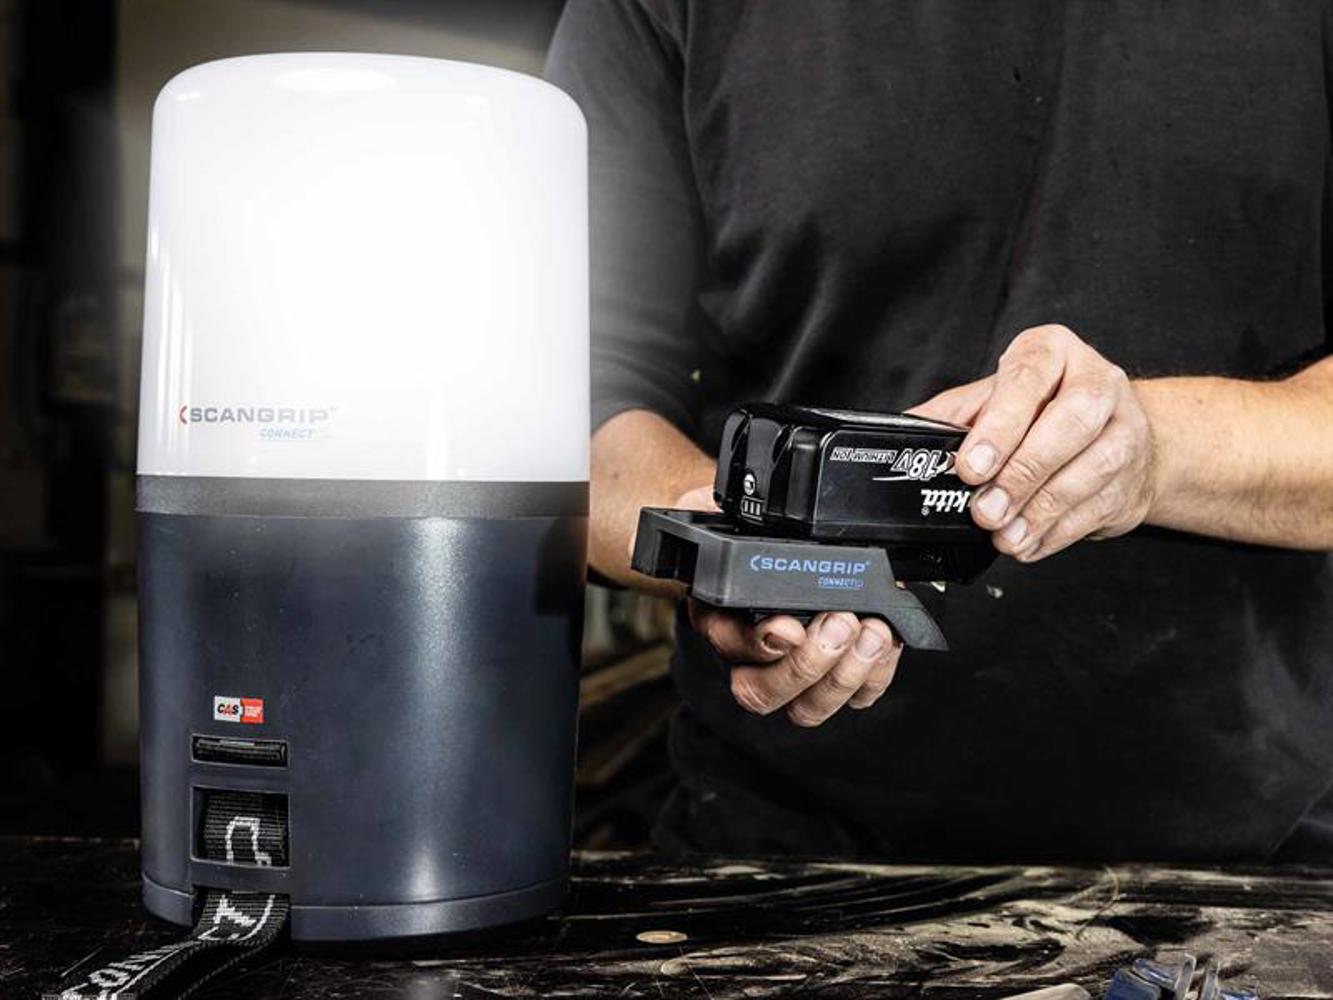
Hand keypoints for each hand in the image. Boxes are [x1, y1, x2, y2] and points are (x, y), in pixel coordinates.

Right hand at [665, 485, 902, 724]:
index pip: (728, 645)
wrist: (771, 532)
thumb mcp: (732, 513)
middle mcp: (749, 653)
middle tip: (839, 622)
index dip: (760, 642)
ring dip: (845, 676)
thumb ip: (729, 522)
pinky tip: (885, 640)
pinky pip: (852, 697)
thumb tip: (748, 532)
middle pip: (761, 693)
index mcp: (719, 613)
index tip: (790, 626)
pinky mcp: (836, 673)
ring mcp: (792, 669)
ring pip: (805, 708)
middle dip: (808, 664)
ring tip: (870, 633)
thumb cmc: (749, 526)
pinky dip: (876, 675)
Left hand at [912, 324, 1156, 560]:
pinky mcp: (1133, 477)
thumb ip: (954, 414)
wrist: (1112, 430)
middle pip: (1070, 423)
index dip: (999, 425)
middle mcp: (1098, 383)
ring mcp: (1125, 430)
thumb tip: (909, 433)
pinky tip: (1027, 541)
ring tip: (1003, 532)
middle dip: (1022, 472)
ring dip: (1040, 511)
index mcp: (1054, 352)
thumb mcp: (994, 397)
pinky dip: (1056, 533)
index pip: (1028, 378)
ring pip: (1090, 470)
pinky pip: (1096, 509)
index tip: (970, 465)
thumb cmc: (1044, 408)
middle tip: (986, 507)